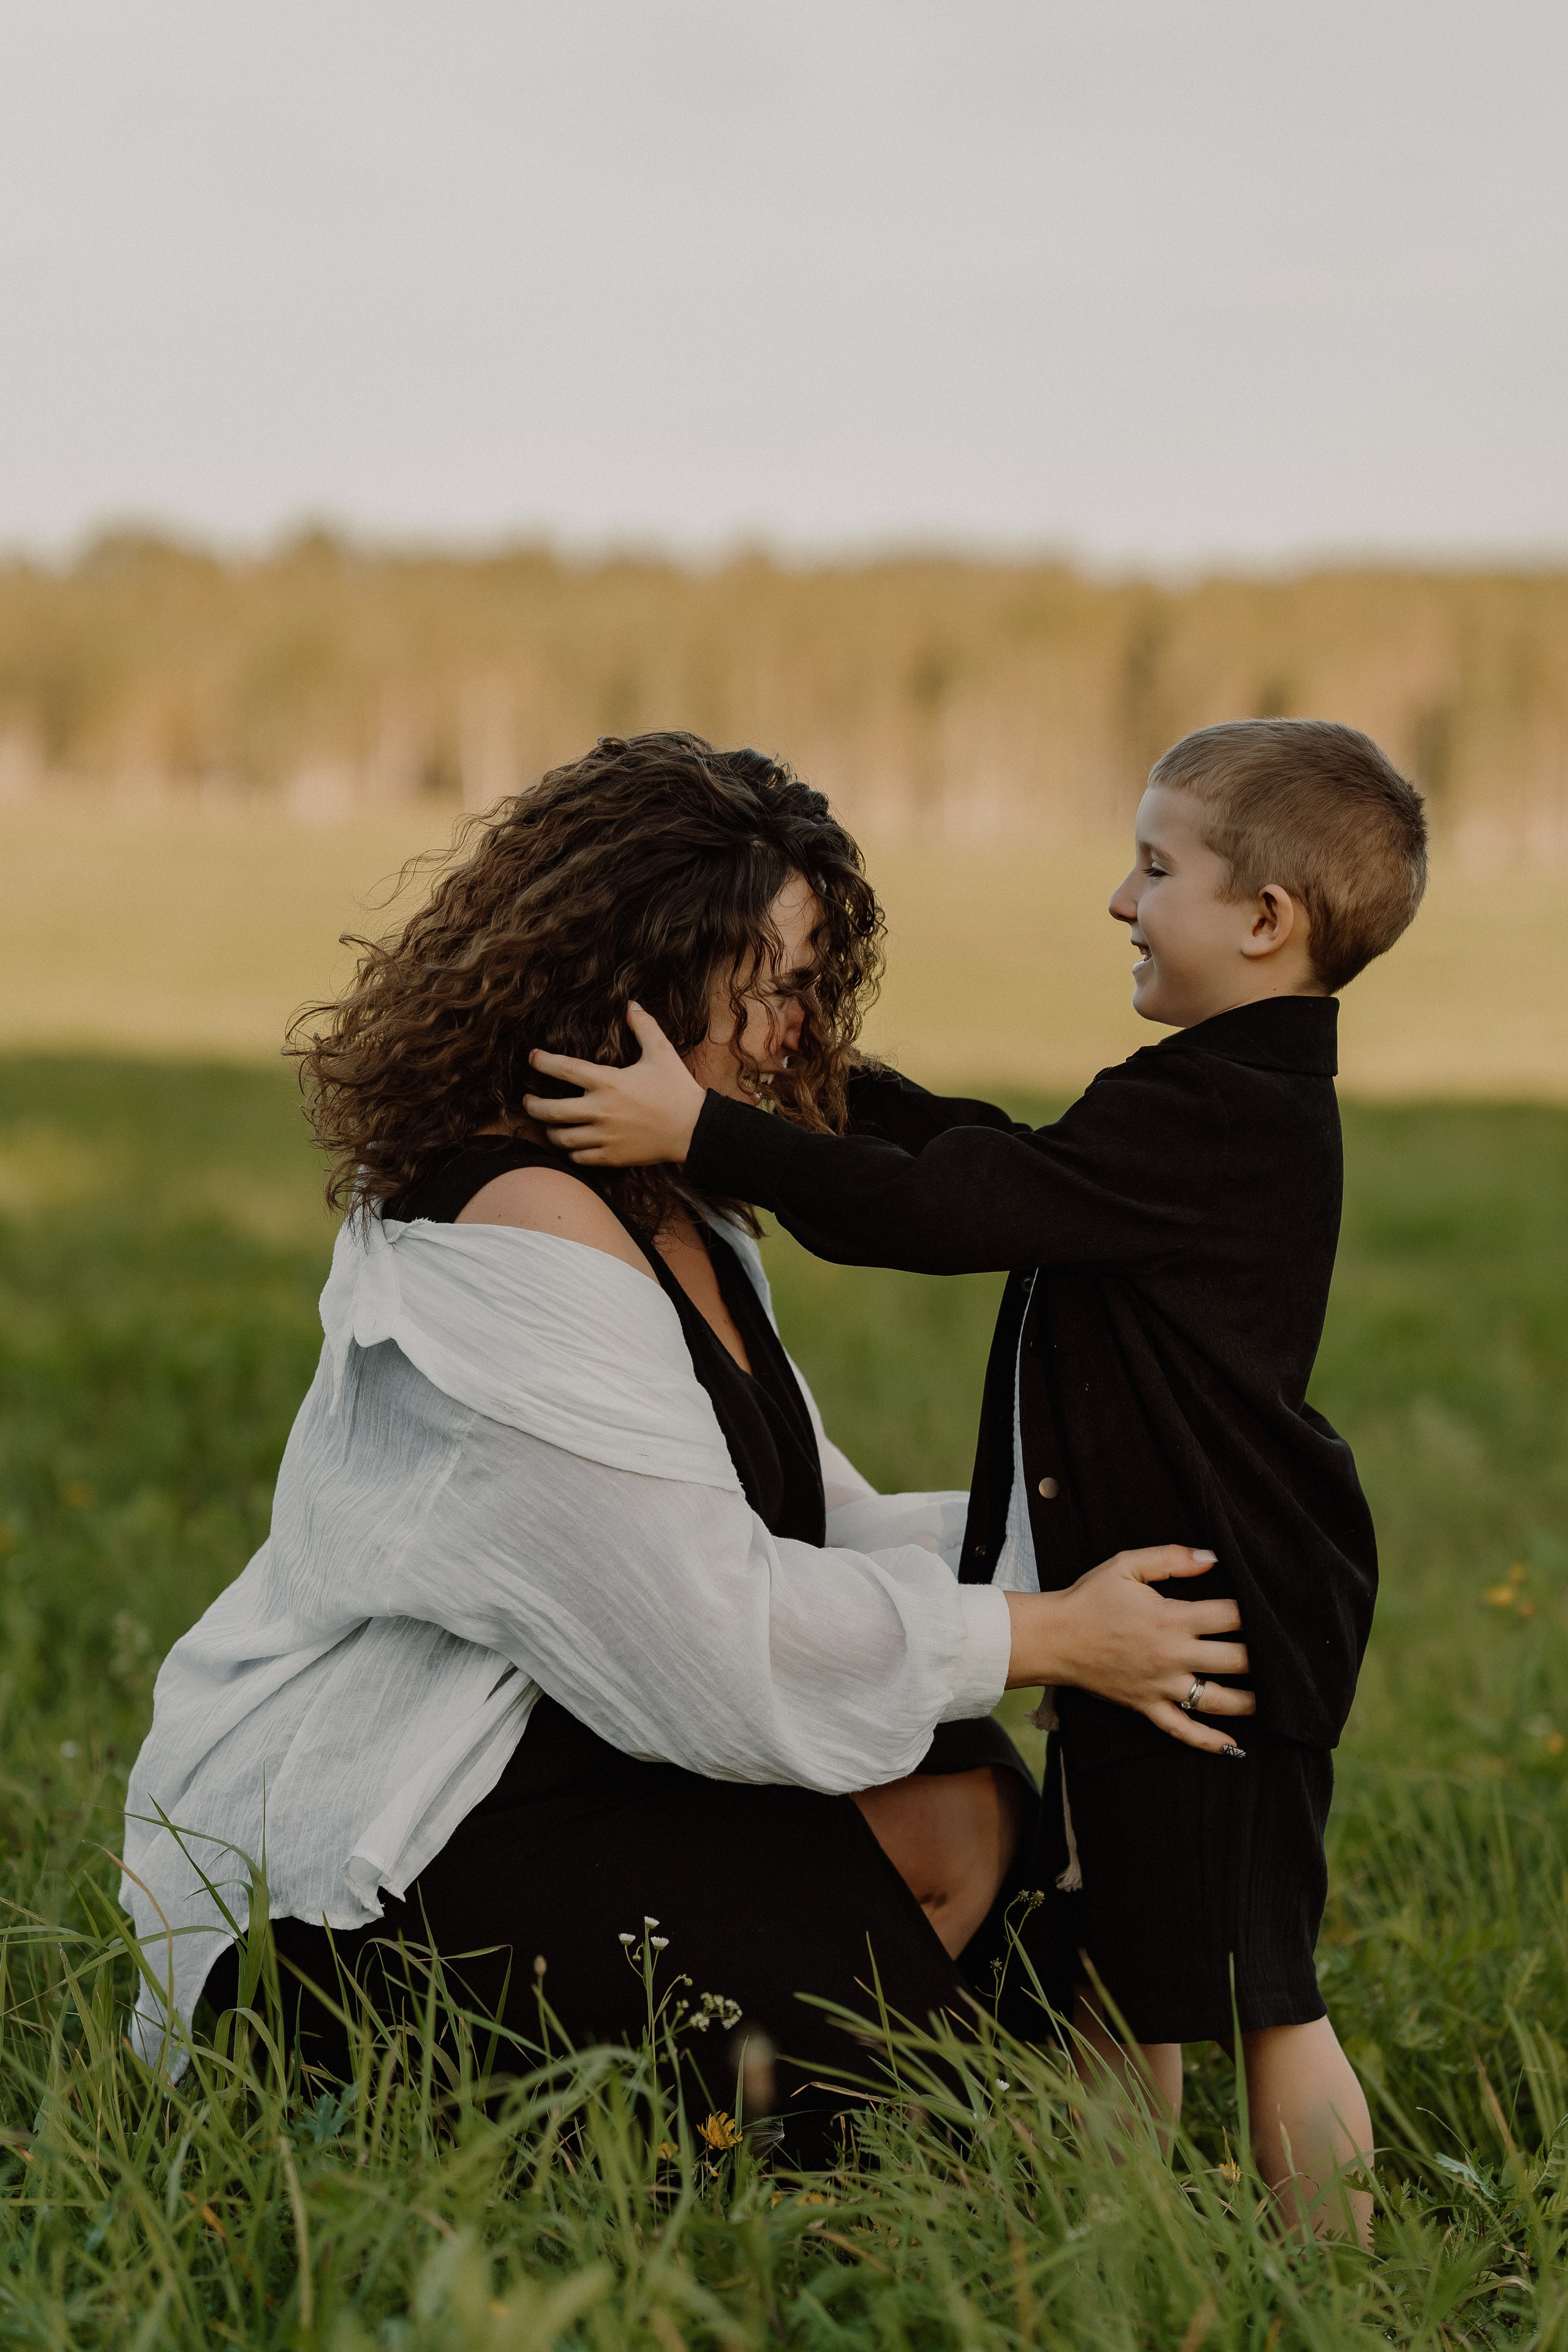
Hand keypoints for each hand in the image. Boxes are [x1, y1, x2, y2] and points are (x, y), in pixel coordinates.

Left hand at [523, 1004, 706, 1165]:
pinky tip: (571, 1143)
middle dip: (532, 1106)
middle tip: (527, 1101)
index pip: (564, 1069)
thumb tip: (631, 1004)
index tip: (533, 1058)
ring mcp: (604, 1136)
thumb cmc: (677, 1090)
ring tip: (549, 1125)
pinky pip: (579, 1157)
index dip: (543, 1062)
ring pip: (561, 1137)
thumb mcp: (662, 1052)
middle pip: (550, 1111)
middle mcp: (600, 1110)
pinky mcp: (612, 1157)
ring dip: (550, 1130)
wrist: (694, 1130)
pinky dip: (570, 1150)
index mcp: (608, 1082)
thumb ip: (644, 1027)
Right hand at [1005, 1545, 1254, 1755]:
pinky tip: (1234, 1747)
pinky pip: (1181, 1730)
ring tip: (1275, 1699)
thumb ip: (1171, 1558)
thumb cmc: (1089, 1598)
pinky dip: (1208, 1741)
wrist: (1052, 1638)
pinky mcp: (1146, 1706)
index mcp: (1171, 1618)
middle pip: (1235, 1660)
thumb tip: (1213, 1558)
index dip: (1256, 1612)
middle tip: (1285, 1655)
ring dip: (1250, 1701)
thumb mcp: (1126, 1565)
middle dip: (1264, 1657)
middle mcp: (1171, 1655)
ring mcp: (1160, 1686)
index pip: (1230, 1616)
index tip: (1274, 1611)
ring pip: (1216, 1700)